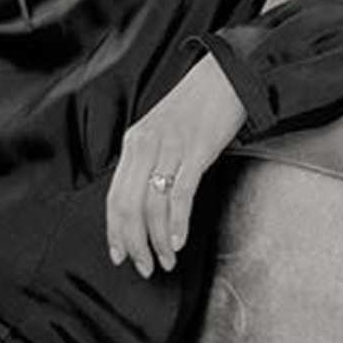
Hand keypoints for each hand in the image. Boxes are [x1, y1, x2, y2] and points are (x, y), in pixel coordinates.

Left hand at [104, 56, 246, 278]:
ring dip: (158, 240)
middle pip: (129, 205)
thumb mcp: (163, 133)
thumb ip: (150, 162)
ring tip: (167, 259)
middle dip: (135, 243)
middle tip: (145, 267)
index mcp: (134, 142)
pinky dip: (177, 222)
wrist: (228, 75)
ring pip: (153, 204)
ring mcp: (171, 146)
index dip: (115, 231)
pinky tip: (179, 240)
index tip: (120, 256)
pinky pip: (180, 193)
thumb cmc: (198, 107)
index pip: (114, 196)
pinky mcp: (197, 149)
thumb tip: (144, 205)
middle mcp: (146, 144)